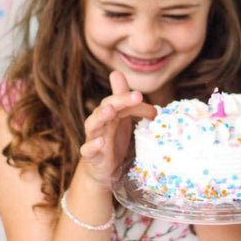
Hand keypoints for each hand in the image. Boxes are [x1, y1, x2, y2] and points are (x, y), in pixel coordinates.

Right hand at [79, 71, 155, 186]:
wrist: (103, 168)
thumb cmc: (113, 139)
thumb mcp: (121, 117)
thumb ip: (124, 99)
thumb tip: (116, 72)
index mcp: (107, 113)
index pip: (118, 101)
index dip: (133, 101)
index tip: (152, 107)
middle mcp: (99, 122)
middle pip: (106, 107)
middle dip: (120, 100)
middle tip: (137, 95)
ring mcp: (93, 138)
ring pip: (93, 124)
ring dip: (101, 116)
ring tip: (110, 110)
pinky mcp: (92, 156)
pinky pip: (87, 150)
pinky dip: (92, 146)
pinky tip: (101, 142)